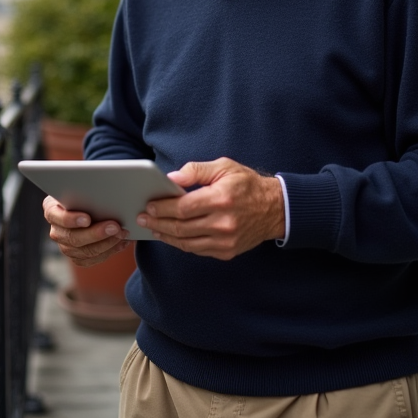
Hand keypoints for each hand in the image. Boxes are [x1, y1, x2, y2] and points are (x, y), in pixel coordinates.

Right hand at [42, 195, 131, 266]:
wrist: (90, 206)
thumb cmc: (85, 192)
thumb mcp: (82, 187)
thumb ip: (86, 190)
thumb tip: (102, 191)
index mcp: (52, 210)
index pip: (55, 217)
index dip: (70, 219)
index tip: (87, 218)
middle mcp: (56, 230)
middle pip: (72, 238)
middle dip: (96, 233)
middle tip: (115, 226)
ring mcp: (65, 246)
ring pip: (84, 251)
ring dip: (107, 243)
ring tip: (122, 233)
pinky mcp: (77, 257)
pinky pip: (93, 259)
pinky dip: (110, 251)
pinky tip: (122, 242)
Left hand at [136, 158, 284, 259]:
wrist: (275, 209)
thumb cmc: (247, 185)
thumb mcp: (224, 167)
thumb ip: (195, 171)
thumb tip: (171, 178)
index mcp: (221, 199)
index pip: (182, 208)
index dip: (162, 208)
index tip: (148, 206)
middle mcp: (223, 223)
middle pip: (181, 227)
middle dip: (157, 223)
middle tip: (142, 219)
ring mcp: (225, 241)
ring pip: (186, 242)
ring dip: (166, 236)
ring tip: (152, 229)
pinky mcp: (227, 252)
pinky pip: (197, 250)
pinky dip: (181, 244)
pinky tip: (171, 236)